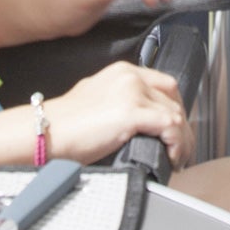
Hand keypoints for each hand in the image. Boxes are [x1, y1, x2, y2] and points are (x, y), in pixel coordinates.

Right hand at [45, 60, 194, 167]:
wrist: (47, 130)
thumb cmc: (64, 123)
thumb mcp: (96, 99)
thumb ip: (117, 100)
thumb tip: (134, 122)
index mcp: (123, 71)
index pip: (163, 84)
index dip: (174, 107)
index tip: (177, 127)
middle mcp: (130, 76)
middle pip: (173, 97)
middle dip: (182, 123)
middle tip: (181, 146)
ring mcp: (132, 92)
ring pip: (175, 114)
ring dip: (182, 139)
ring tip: (178, 158)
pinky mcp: (131, 112)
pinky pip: (170, 126)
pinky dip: (176, 143)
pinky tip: (171, 157)